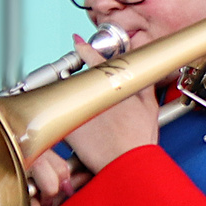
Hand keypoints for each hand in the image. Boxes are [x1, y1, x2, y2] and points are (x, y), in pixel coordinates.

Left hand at [62, 34, 158, 172]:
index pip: (94, 59)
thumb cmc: (139, 139)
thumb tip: (144, 65)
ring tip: (80, 114)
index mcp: (112, 84)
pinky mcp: (67, 125)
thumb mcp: (149, 105)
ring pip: (65, 94)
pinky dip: (58, 117)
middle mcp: (92, 92)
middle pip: (77, 78)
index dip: (85, 49)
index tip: (78, 42)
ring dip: (67, 98)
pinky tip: (65, 124)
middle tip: (80, 88)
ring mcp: (78, 108)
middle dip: (77, 81)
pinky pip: (56, 116)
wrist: (127, 163)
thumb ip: (144, 80)